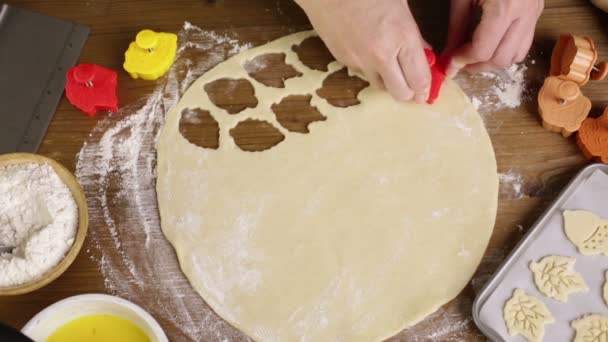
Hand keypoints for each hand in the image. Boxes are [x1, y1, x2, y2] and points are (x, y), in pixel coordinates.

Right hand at [295, 0, 431, 102]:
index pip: (419, 80)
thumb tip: (425, 54)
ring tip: (391, 66)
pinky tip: (368, 50)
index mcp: (401, 37)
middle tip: (413, 86)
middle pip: (400, 94)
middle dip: (409, 93)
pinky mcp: (342, 60)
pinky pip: (362, 72)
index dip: (425, 90)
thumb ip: (414, 35)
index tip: (427, 91)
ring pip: (380, 86)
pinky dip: (370, 68)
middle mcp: (380, 55)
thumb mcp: (400, 5)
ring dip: (389, 82)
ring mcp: (359, 60)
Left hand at [444, 0, 543, 75]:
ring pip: (516, 55)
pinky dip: (506, 50)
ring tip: (474, 54)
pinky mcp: (538, 11)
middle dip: (477, 66)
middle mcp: (525, 13)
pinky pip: (524, 42)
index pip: (483, 51)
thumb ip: (456, 27)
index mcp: (505, 7)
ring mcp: (535, 13)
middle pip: (501, 58)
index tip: (448, 63)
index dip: (462, 61)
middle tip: (459, 62)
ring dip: (493, 60)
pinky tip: (491, 42)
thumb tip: (449, 56)